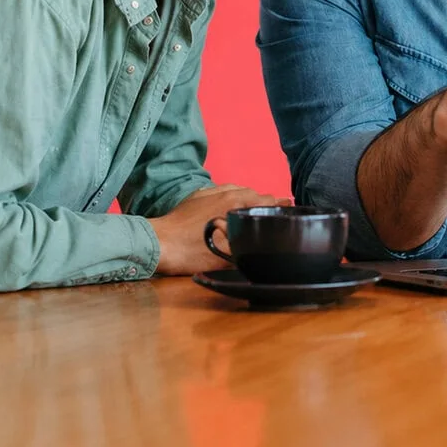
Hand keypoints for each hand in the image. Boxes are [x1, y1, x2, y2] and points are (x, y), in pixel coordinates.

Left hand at [151, 184, 290, 275]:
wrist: (157, 244)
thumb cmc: (189, 252)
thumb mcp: (223, 257)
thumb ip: (246, 247)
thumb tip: (264, 251)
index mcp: (233, 203)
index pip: (264, 201)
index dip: (279, 205)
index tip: (290, 207)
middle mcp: (223, 192)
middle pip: (252, 192)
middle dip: (265, 201)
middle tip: (275, 210)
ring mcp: (207, 193)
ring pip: (236, 189)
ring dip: (248, 196)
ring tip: (255, 206)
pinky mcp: (195, 197)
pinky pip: (220, 190)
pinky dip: (231, 195)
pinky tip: (229, 203)